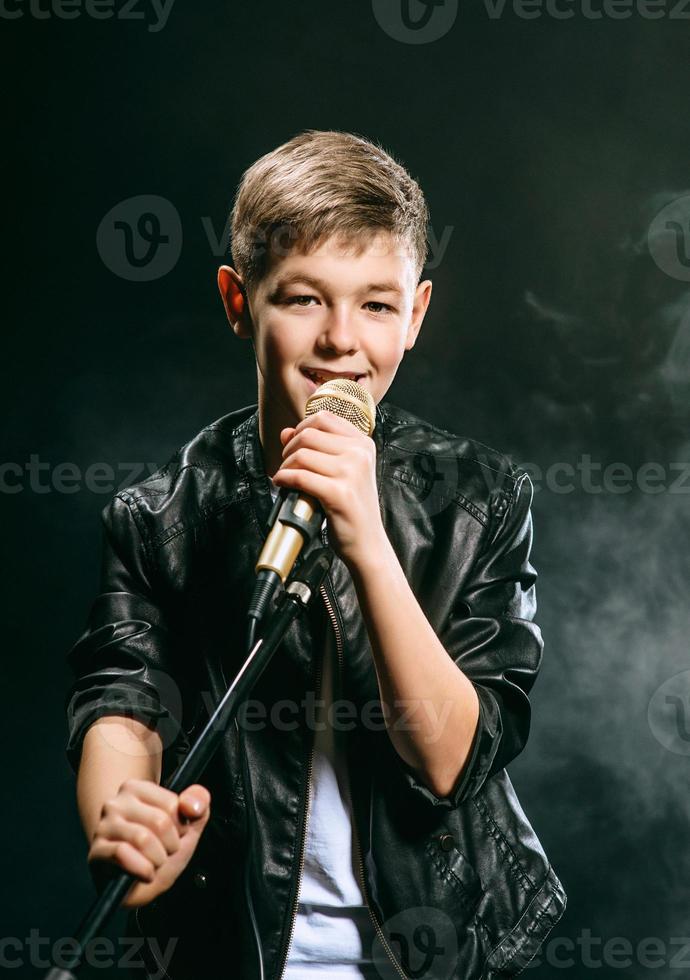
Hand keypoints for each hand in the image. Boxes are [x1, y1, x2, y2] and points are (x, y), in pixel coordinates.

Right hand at [87, 779, 210, 907]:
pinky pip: (123, 855)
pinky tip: (144, 873)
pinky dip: (142, 870)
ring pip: (143, 839)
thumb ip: (198, 805)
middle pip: (160, 822)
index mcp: (136, 788)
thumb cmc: (159, 850)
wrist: (134, 885)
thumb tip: (191, 805)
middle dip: (170, 846)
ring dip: (158, 860)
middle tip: (164, 852)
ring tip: (154, 863)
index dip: (180, 826)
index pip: (172, 804)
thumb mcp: (187, 826)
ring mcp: (104, 827)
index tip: (173, 834)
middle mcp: (116, 803)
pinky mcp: (96, 852)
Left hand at [271, 409, 384, 570]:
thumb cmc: (352, 508)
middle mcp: (360, 454)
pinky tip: (282, 485)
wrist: (368, 543)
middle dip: (289, 449)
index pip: (323, 418)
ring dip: (285, 466)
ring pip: (301, 454)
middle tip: (287, 465)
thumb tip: (285, 432)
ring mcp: (351, 472)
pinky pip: (299, 476)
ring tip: (285, 477)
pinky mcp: (339, 493)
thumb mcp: (342, 472)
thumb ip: (316, 448)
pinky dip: (284, 479)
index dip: (301, 428)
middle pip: (308, 434)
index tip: (294, 446)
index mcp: (363, 444)